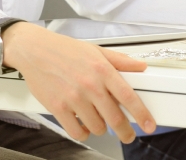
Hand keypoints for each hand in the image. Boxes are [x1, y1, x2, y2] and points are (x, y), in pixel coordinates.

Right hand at [2, 22, 152, 143]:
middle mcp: (90, 86)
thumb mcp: (97, 50)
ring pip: (97, 127)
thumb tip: (141, 65)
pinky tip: (84, 126)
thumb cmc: (65, 50)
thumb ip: (120, 61)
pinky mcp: (58, 108)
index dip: (141, 114)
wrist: (35, 51)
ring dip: (102, 128)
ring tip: (100, 121)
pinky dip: (83, 133)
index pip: (128, 97)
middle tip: (128, 134)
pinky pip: (76, 131)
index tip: (149, 125)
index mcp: (103, 70)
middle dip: (126, 131)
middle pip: (115, 118)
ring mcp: (73, 98)